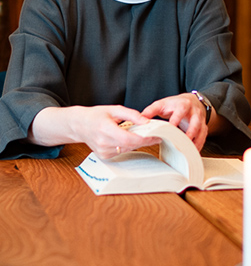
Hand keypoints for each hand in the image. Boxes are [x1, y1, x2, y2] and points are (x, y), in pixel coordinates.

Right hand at [29, 105, 158, 159]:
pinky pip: (121, 152)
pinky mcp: (104, 156)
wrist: (79, 125)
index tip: (156, 136)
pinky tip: (128, 139)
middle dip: (145, 141)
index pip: (128, 138)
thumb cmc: (96, 115)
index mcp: (105, 129)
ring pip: (127, 149)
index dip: (144, 139)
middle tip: (156, 135)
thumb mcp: (114, 110)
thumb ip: (131, 115)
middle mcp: (103, 142)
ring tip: (144, 135)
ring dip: (137, 143)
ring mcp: (103, 151)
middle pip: (130, 145)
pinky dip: (128, 146)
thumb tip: (146, 121)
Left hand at [141, 93, 209, 151]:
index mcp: (182, 105)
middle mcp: (193, 112)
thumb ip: (150, 111)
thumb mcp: (162, 104)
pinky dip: (199, 145)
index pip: (181, 111)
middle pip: (195, 122)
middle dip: (190, 132)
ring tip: (188, 150)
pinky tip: (193, 152)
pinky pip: (203, 137)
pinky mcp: (204, 127)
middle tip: (183, 142)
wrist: (192, 101)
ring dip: (196, 141)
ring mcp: (200, 120)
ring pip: (201, 131)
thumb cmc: (175, 104)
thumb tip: (139, 119)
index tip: (171, 127)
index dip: (176, 119)